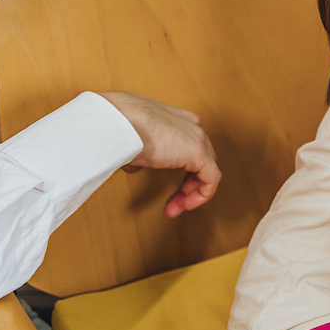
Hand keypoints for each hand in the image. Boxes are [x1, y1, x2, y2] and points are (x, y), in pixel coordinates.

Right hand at [98, 92, 221, 218]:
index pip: (189, 148)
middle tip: (171, 204)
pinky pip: (211, 178)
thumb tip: (136, 162)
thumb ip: (140, 151)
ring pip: (207, 170)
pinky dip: (201, 194)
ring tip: (175, 209)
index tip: (166, 187)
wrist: (118, 122)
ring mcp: (198, 138)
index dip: (182, 171)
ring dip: (192, 192)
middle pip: (201, 161)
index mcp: (179, 120)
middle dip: (187, 185)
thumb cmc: (118, 127)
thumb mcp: (131, 139)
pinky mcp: (199, 153)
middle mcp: (193, 126)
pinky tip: (186, 205)